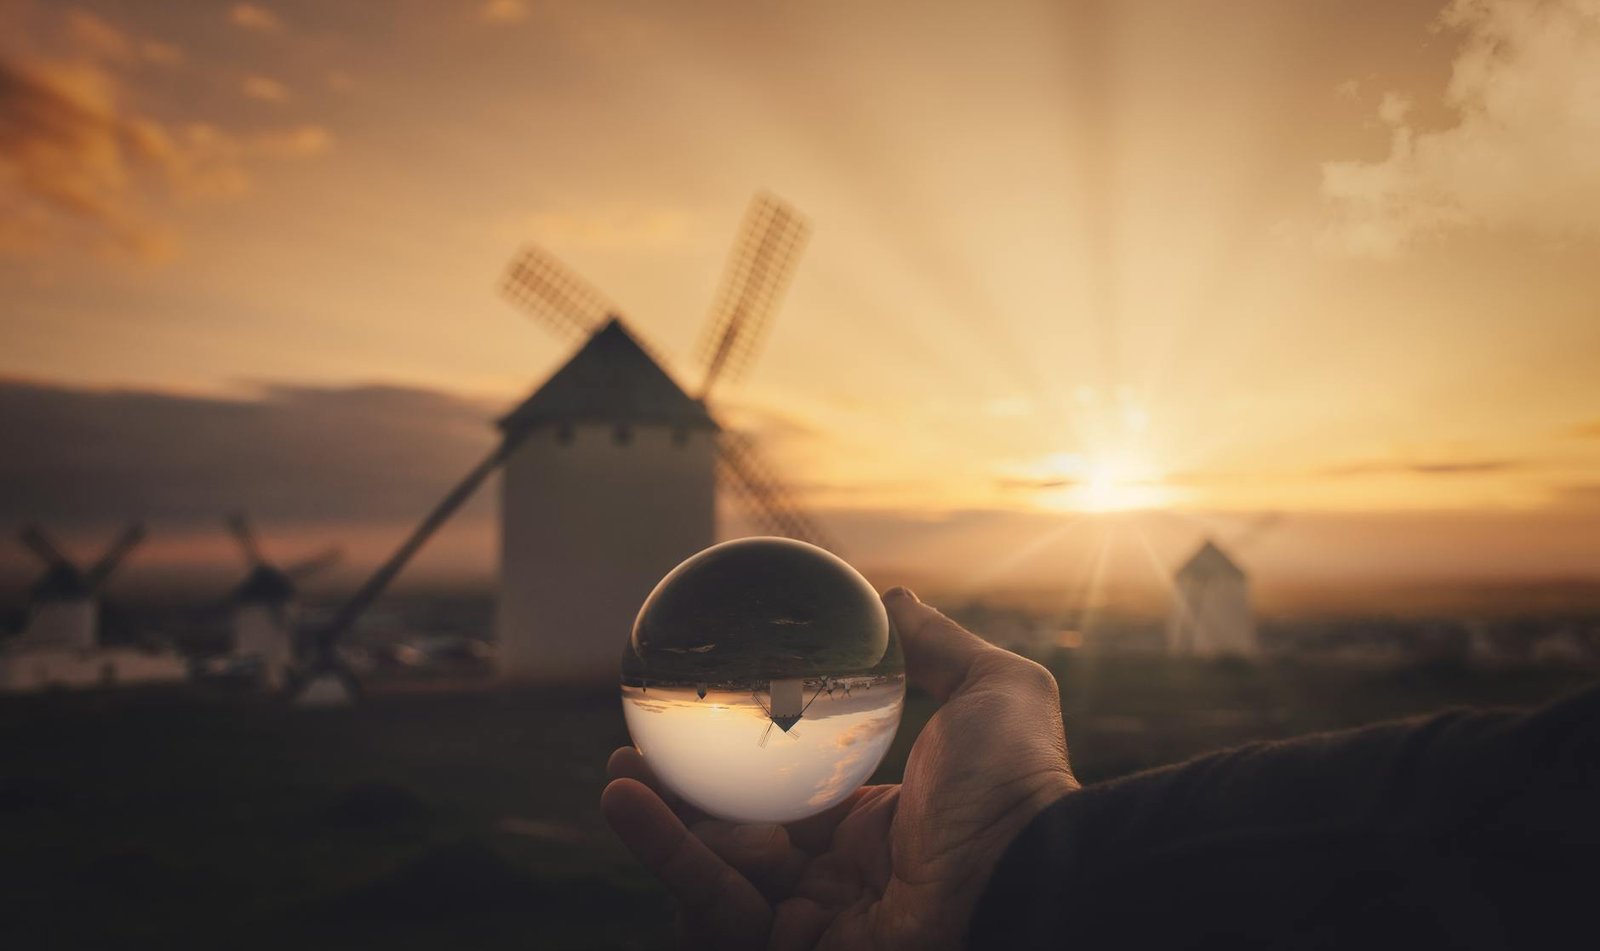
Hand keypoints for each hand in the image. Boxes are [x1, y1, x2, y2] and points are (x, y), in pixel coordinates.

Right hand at [601, 587, 1076, 949]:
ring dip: (659, 824)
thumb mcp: (992, 693)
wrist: (1029, 880)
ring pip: (713, 874)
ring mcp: (812, 925)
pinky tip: (626, 801)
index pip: (792, 796)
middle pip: (740, 838)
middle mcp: (840, 881)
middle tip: (639, 745)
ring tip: (617, 773)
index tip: (705, 713)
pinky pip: (713, 908)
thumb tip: (893, 596)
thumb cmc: (1017, 791)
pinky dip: (666, 855)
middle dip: (684, 797)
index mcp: (877, 829)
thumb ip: (939, 648)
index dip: (745, 761)